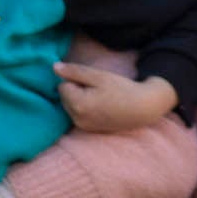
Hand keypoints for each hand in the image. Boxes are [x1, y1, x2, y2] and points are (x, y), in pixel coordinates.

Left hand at [58, 61, 177, 136]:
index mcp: (77, 104)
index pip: (62, 85)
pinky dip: (85, 108)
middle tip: (97, 89)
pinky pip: (78, 114)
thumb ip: (74, 71)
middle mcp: (77, 119)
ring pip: (71, 106)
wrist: (142, 108)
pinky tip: (101, 106)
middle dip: (76, 90)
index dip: (76, 80)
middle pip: (65, 97)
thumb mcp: (98, 76)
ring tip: (100, 97)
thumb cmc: (121, 89)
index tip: (93, 82)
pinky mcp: (89, 130)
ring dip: (80, 99)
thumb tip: (54, 67)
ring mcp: (83, 127)